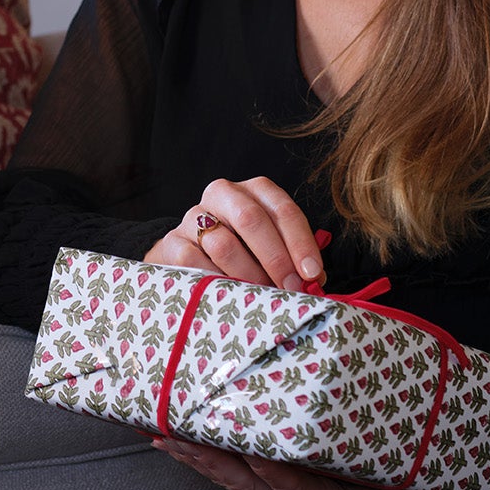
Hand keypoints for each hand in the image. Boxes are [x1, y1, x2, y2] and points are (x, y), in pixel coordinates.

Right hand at [143, 175, 327, 291]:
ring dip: (248, 275)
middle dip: (276, 258)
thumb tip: (315, 284)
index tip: (312, 274)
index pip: (282, 209)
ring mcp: (194, 216)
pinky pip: (195, 263)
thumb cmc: (243, 250)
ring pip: (223, 243)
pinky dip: (217, 281)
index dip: (300, 242)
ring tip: (263, 298)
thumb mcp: (270, 245)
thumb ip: (293, 258)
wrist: (190, 252)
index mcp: (253, 191)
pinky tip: (230, 296)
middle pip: (250, 219)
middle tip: (291, 288)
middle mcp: (223, 194)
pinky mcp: (173, 242)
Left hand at [157, 438, 420, 489]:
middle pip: (239, 479)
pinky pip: (227, 474)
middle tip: (170, 433)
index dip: (266, 466)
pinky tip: (172, 441)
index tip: (244, 444)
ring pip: (225, 475)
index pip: (287, 484)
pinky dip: (198, 458)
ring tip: (157, 431)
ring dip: (191, 455)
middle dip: (204, 456)